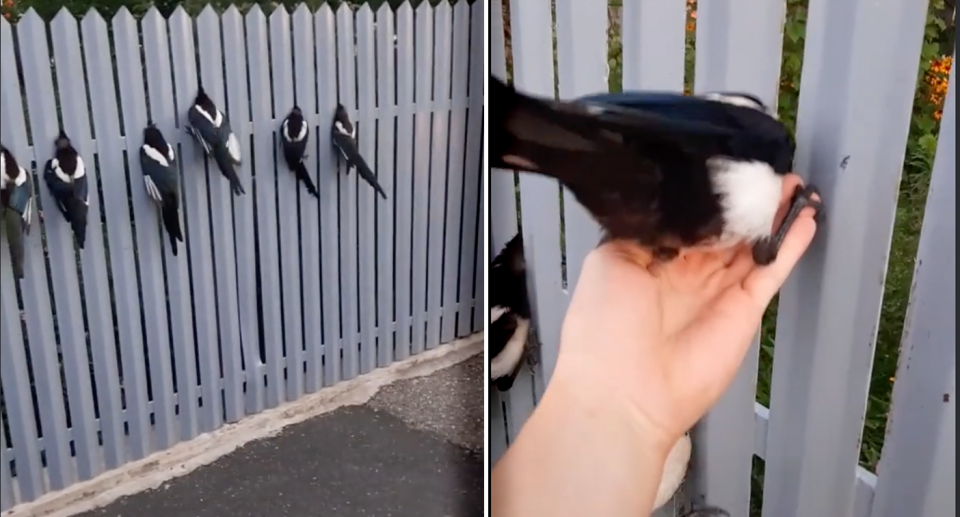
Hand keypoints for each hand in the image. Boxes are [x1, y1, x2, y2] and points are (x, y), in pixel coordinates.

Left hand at [552, 173, 818, 451]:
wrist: (624, 391)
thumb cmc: (602, 329)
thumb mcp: (609, 260)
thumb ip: (645, 230)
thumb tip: (676, 209)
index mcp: (647, 260)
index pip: (685, 218)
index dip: (706, 195)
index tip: (725, 168)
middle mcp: (683, 273)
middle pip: (723, 229)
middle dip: (744, 200)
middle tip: (766, 170)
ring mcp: (716, 291)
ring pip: (751, 245)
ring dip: (772, 215)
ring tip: (792, 183)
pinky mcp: (744, 310)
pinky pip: (771, 270)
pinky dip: (790, 244)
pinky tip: (804, 217)